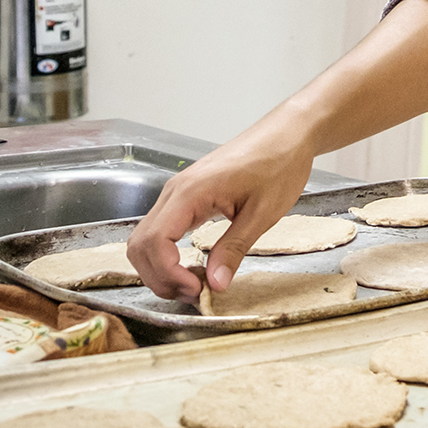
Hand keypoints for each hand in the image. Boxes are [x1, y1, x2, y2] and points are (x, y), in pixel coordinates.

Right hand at [126, 122, 314, 302]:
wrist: (287, 134)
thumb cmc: (279, 164)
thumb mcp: (263, 213)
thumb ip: (235, 249)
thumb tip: (215, 285)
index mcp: (190, 192)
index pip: (154, 242)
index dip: (168, 274)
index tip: (198, 289)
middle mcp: (175, 191)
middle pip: (140, 245)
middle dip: (160, 277)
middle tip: (196, 294)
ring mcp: (177, 193)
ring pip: (145, 240)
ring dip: (162, 269)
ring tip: (196, 283)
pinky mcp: (186, 197)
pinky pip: (161, 231)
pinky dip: (168, 255)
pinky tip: (194, 266)